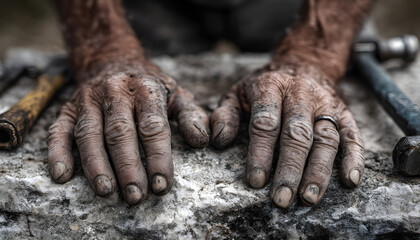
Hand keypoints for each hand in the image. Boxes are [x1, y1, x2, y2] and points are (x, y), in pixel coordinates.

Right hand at [47, 63, 208, 204]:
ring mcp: (88, 100)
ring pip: (90, 134)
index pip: (153, 126)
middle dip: (128, 167)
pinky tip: (62, 175)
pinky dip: (58, 152)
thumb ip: (191, 116)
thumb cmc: (149, 86)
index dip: (158, 157)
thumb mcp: (176, 93)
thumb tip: (202, 141)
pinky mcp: (68, 109)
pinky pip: (59, 130)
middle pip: (120, 132)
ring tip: (106, 191)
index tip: (161, 184)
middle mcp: (115, 92)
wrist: (113, 60)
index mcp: (146, 89)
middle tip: (135, 196)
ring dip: (96, 165)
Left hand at [211, 64, 363, 206]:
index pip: (266, 122)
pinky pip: (353, 135)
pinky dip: (354, 158)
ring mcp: (326, 104)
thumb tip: (217, 141)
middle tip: (282, 198)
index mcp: (271, 87)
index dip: (261, 152)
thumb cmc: (265, 86)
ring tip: (309, 198)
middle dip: (290, 168)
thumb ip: (225, 114)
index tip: (256, 181)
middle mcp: (301, 94)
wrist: (303, 62)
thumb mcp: (237, 91)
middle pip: (297, 134)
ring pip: (326, 138)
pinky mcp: (345, 112)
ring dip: (319, 170)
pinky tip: (350, 180)